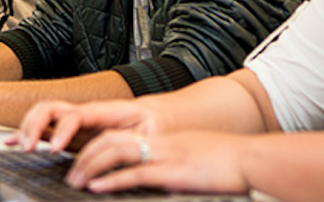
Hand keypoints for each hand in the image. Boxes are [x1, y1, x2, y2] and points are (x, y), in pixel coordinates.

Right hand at [10, 100, 159, 152]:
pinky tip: (12, 142)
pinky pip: (42, 127)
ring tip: (22, 146)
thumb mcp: (148, 134)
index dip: (62, 130)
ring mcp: (74, 121)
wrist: (153, 118)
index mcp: (102, 112)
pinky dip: (25, 133)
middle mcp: (83, 113)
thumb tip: (120, 154)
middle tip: (30, 146)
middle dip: (35, 124)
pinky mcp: (69, 131)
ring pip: (43, 114)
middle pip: (50, 108)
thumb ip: (133, 142)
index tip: (55, 148)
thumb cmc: (150, 126)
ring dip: (27, 127)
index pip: (74, 115)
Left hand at [67, 130, 249, 194]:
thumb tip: (154, 183)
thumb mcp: (192, 160)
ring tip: (76, 180)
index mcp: (163, 138)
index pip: (121, 136)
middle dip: (87, 156)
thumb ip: (170, 168)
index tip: (82, 161)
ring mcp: (166, 155)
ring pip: (117, 153)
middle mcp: (160, 142)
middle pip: (112, 140)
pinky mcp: (174, 171)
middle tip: (71, 173)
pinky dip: (113, 180)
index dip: (97, 146)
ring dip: (92, 167)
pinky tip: (98, 186)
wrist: (252, 159)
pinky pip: (137, 173)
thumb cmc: (228, 163)